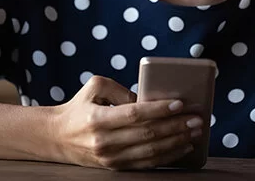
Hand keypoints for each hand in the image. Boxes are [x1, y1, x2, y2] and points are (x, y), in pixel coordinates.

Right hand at [49, 76, 202, 169]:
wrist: (57, 137)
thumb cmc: (80, 107)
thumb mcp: (94, 86)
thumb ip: (120, 89)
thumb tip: (147, 99)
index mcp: (98, 119)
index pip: (134, 114)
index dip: (159, 109)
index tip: (180, 104)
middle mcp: (104, 141)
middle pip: (147, 134)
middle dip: (176, 126)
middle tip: (197, 118)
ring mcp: (110, 158)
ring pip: (150, 151)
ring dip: (177, 142)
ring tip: (195, 132)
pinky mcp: (115, 167)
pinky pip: (147, 163)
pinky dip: (168, 156)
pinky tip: (183, 146)